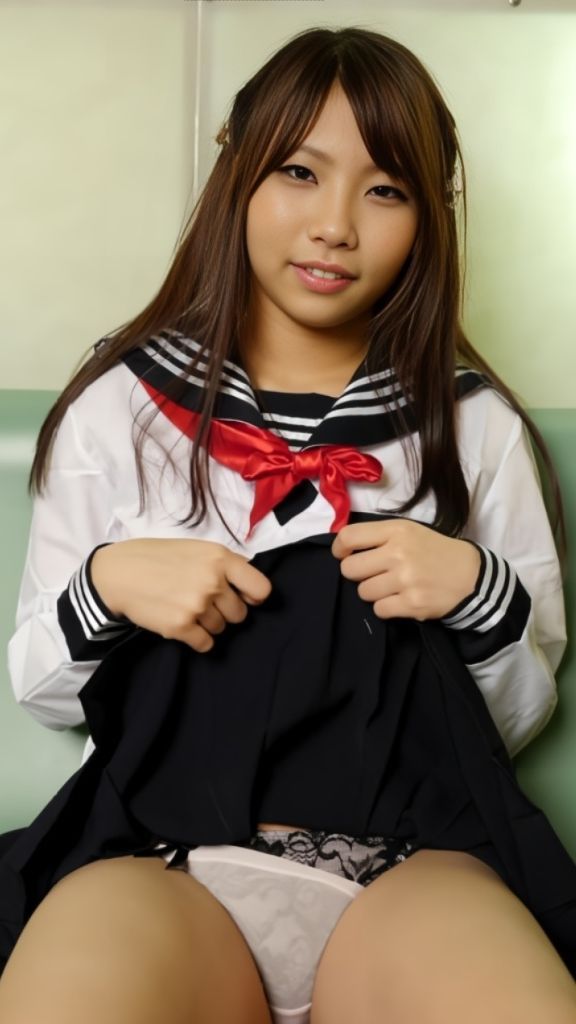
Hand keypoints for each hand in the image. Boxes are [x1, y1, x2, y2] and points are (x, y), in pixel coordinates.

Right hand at [91, 538, 271, 652]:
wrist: (119, 573)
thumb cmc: (158, 557)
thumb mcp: (196, 548)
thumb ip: (224, 564)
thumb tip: (248, 585)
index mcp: (220, 558)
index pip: (261, 588)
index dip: (254, 597)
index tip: (245, 598)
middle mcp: (213, 582)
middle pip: (240, 614)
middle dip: (225, 611)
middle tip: (203, 601)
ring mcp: (197, 606)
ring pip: (221, 629)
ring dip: (208, 623)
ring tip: (186, 607)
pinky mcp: (181, 627)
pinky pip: (205, 644)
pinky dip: (198, 639)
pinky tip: (183, 624)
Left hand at [331, 519, 480, 620]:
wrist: (472, 577)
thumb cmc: (436, 552)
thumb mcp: (410, 532)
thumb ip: (379, 536)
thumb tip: (344, 548)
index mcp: (397, 531)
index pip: (349, 536)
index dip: (339, 548)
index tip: (343, 555)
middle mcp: (398, 553)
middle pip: (350, 569)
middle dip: (356, 574)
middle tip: (371, 574)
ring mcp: (405, 580)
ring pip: (363, 592)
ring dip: (373, 592)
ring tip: (391, 587)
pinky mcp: (411, 604)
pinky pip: (379, 610)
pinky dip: (386, 608)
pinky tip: (399, 600)